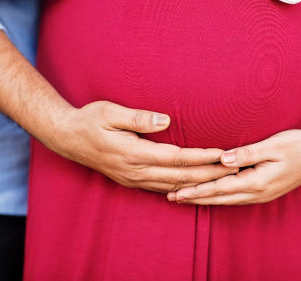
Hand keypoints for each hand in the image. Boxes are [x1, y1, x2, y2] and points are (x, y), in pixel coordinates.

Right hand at [46, 101, 238, 192]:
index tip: (222, 154)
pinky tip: (195, 188)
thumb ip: (138, 118)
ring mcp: (133, 178)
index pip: (176, 158)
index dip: (201, 157)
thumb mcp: (110, 112)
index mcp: (134, 153)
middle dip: (209, 174)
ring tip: (223, 179)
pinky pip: (161, 187)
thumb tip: (165, 120)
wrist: (66, 137)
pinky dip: (182, 188)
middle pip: (180, 176)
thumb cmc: (90, 119)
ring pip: (173, 185)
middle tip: (233, 170)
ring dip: (199, 183)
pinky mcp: (131, 180)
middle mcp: (135, 171)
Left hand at [166, 125, 300, 204]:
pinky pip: (236, 197)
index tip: (177, 191)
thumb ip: (248, 153)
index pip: (220, 188)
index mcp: (258, 181)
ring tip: (185, 197)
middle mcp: (258, 192)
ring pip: (227, 200)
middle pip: (220, 198)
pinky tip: (211, 195)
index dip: (197, 190)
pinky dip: (219, 197)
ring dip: (205, 199)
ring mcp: (262, 194)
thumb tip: (224, 159)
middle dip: (195, 197)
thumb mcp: (275, 144)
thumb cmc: (299, 144)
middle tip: (171, 197)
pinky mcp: (265, 191)